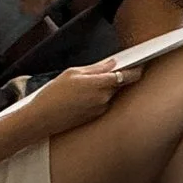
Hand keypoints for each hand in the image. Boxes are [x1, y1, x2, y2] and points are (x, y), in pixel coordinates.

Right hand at [17, 62, 136, 135]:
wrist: (41, 119)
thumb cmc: (53, 94)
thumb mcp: (72, 73)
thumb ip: (96, 68)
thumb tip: (112, 63)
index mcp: (99, 84)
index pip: (127, 75)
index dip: (136, 69)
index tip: (142, 63)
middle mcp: (104, 98)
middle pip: (120, 85)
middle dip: (118, 77)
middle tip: (110, 70)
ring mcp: (101, 109)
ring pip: (111, 94)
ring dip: (107, 88)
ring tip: (86, 85)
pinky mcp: (95, 117)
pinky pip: (103, 103)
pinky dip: (100, 97)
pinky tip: (84, 96)